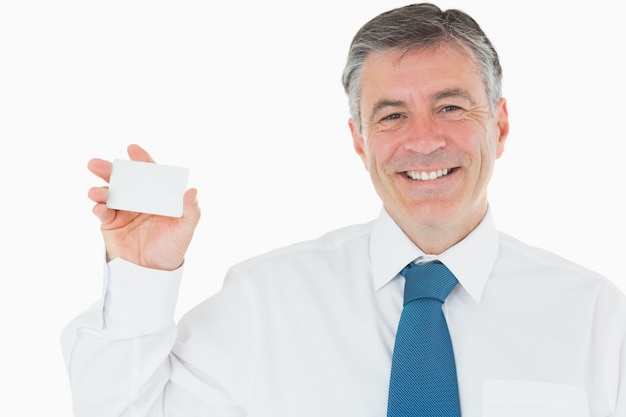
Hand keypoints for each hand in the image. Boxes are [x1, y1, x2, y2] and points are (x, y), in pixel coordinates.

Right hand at [87, 144, 200, 270]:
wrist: (153, 273)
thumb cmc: (172, 249)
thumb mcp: (185, 231)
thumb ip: (190, 212)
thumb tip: (192, 191)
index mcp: (156, 196)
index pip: (149, 174)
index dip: (141, 160)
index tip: (132, 149)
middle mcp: (138, 199)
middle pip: (123, 180)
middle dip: (110, 170)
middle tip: (97, 164)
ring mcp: (122, 210)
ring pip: (108, 193)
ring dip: (100, 189)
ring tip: (96, 191)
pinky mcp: (110, 224)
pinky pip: (102, 212)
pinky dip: (98, 208)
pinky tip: (98, 207)